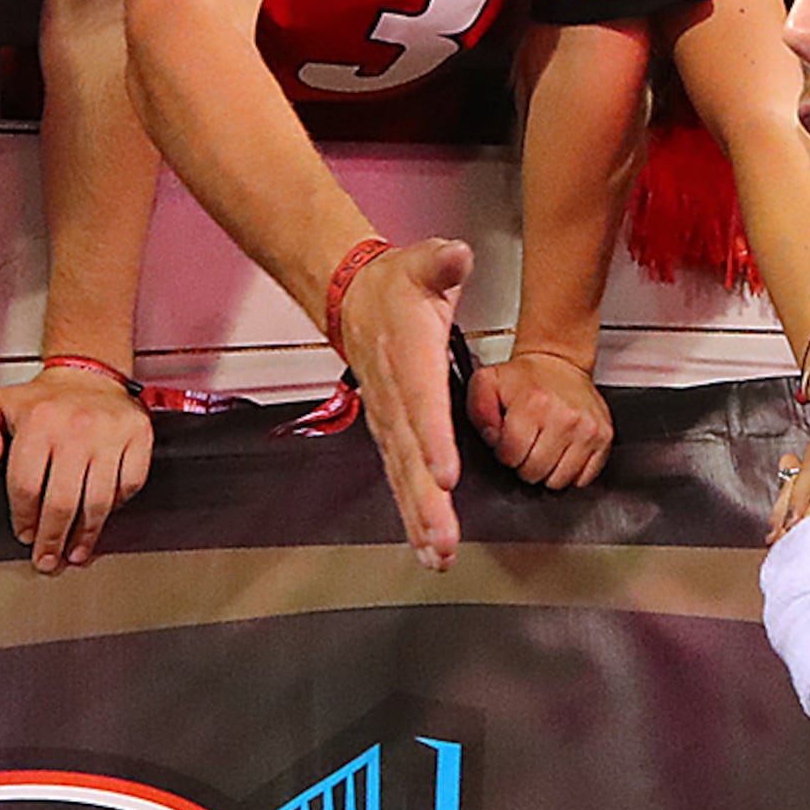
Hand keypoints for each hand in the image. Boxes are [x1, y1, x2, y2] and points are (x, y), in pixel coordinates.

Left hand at [0, 363, 153, 571]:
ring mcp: (110, 433)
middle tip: (48, 560)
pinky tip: (103, 516)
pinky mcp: (137, 435)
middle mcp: (76, 428)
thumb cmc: (41, 399)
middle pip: (62, 501)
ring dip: (86, 534)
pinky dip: (118, 505)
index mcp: (37, 422)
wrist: (88, 373)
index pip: (27, 486)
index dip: (24, 518)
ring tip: (75, 553)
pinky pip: (130, 483)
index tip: (24, 535)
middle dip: (52, 539)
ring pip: (98, 500)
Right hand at [338, 236, 473, 567]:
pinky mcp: (389, 435)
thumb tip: (457, 254)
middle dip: (428, 501)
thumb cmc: (396, 286)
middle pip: (410, 457)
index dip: (433, 439)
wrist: (353, 298)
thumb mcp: (421, 263)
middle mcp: (396, 399)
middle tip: (445, 538)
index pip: (421, 405)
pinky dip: (412, 516)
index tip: (446, 474)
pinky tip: (427, 548)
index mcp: (410, 360)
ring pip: (403, 478)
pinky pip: (400, 480)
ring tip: (438, 555)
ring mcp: (389, 422)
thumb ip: (440, 263)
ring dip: (420, 518)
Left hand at [470, 344, 612, 490]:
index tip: (509, 440)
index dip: (504, 452)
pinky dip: (571, 471)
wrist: (559, 362)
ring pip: (559, 480)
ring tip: (544, 447)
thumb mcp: (487, 383)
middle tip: (527, 444)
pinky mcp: (605, 437)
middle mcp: (565, 418)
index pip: (511, 456)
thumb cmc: (524, 378)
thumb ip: (479, 410)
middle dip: (524, 464)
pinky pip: (584, 478)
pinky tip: (563, 451)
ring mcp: (588, 430)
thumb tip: (492, 439)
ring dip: (547, 470)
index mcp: (534, 404)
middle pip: (534, 472)